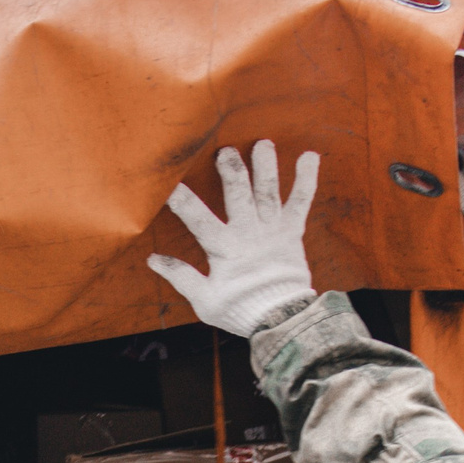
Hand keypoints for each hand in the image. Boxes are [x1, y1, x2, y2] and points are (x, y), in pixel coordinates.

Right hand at [147, 141, 320, 337]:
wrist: (283, 319)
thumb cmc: (240, 309)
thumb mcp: (204, 300)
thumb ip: (181, 276)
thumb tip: (153, 259)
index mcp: (224, 249)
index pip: (198, 220)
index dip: (183, 201)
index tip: (169, 182)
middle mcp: (249, 233)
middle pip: (239, 195)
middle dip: (231, 171)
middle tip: (225, 151)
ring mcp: (273, 230)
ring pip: (268, 192)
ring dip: (266, 167)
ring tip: (263, 143)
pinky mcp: (293, 232)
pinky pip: (302, 202)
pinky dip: (307, 179)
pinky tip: (309, 156)